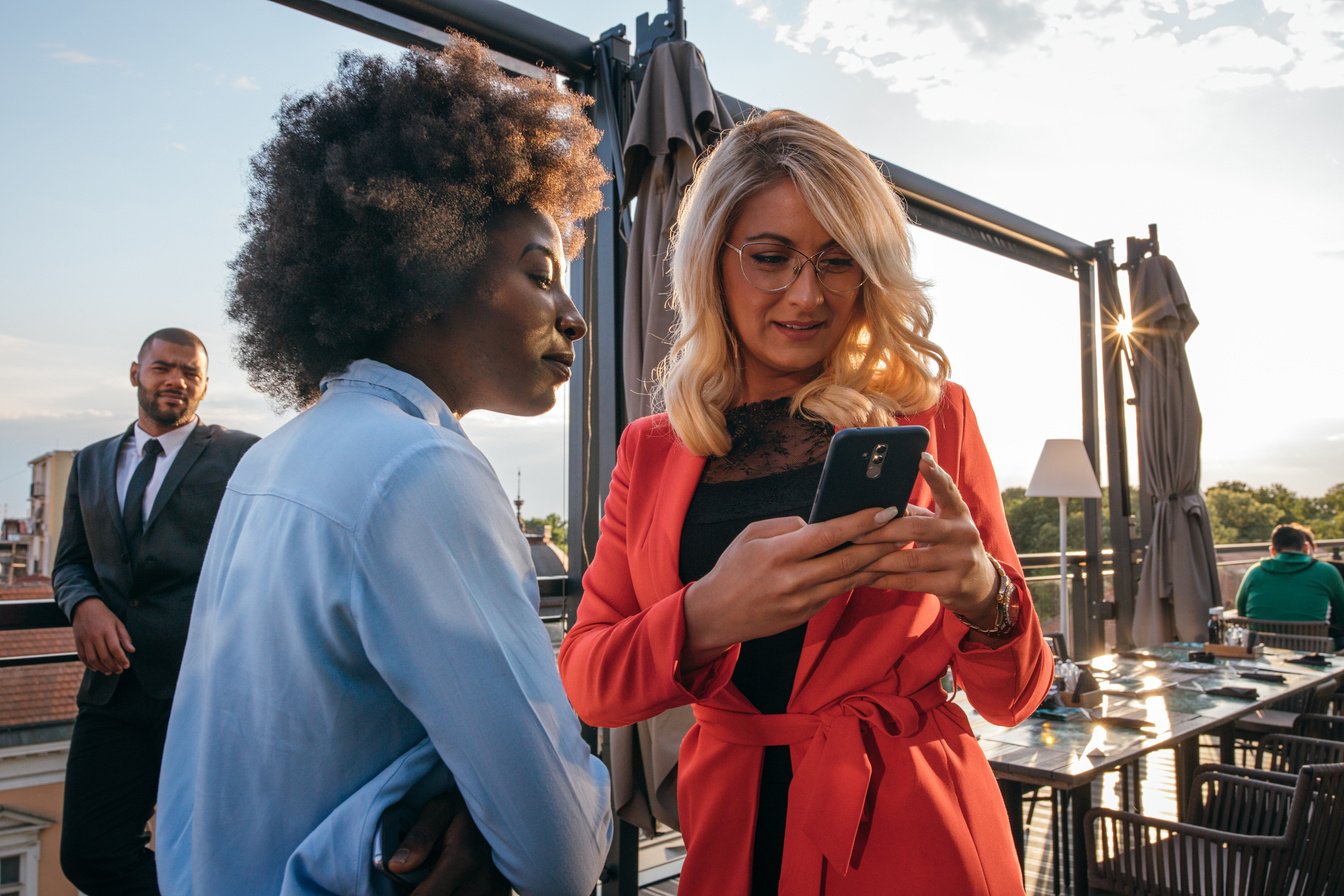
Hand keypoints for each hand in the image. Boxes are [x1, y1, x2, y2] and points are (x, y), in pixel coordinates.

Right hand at [71, 598, 133, 674]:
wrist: (84, 607)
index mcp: (107, 630)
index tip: (127, 665)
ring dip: (102, 668)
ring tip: (110, 672)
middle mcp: (95, 636)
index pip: (115, 649)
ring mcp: (85, 640)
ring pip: (93, 660)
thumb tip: (132, 651)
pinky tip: (97, 668)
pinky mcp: (78, 643)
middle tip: (119, 671)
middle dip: (113, 666)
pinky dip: (90, 665)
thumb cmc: (104, 616)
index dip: (121, 659)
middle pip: (104, 657)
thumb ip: (125, 637)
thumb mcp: (118, 623)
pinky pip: (83, 657)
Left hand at [389, 790, 508, 895]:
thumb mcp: (440, 809)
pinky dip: (455, 894)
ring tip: (430, 880)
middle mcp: (482, 882)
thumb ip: (418, 837)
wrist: (509, 805)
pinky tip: (449, 884)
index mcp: (463, 859)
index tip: (397, 889)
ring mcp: (494, 892)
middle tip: (413, 882)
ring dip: (439, 894)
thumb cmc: (468, 806)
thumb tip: (396, 867)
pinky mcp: (499, 894)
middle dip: (422, 895)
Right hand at [681, 505, 904, 668]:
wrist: (716, 614)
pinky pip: (836, 593)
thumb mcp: (750, 536)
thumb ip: (787, 526)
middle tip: (905, 529)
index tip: (884, 510)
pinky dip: (856, 578)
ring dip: (876, 563)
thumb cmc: (732, 569)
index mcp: (779, 554)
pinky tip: (872, 566)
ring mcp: (802, 602)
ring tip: (898, 547)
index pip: (828, 535)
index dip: (859, 522)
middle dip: (880, 544)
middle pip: (847, 560)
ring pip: (849, 580)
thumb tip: (818, 523)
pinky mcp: (805, 615)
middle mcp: (794, 580)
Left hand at [855, 453, 998, 623]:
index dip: (935, 474)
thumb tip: (875, 505)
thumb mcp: (942, 526)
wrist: (979, 584)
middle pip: (916, 529)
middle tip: (854, 533)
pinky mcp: (953, 584)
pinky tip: (867, 578)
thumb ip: (915, 514)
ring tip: (853, 557)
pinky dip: (885, 580)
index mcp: (959, 513)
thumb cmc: (948, 546)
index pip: (947, 490)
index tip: (920, 458)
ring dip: (876, 559)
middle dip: (881, 532)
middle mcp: (964, 533)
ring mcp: (961, 560)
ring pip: (909, 559)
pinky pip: (910, 581)